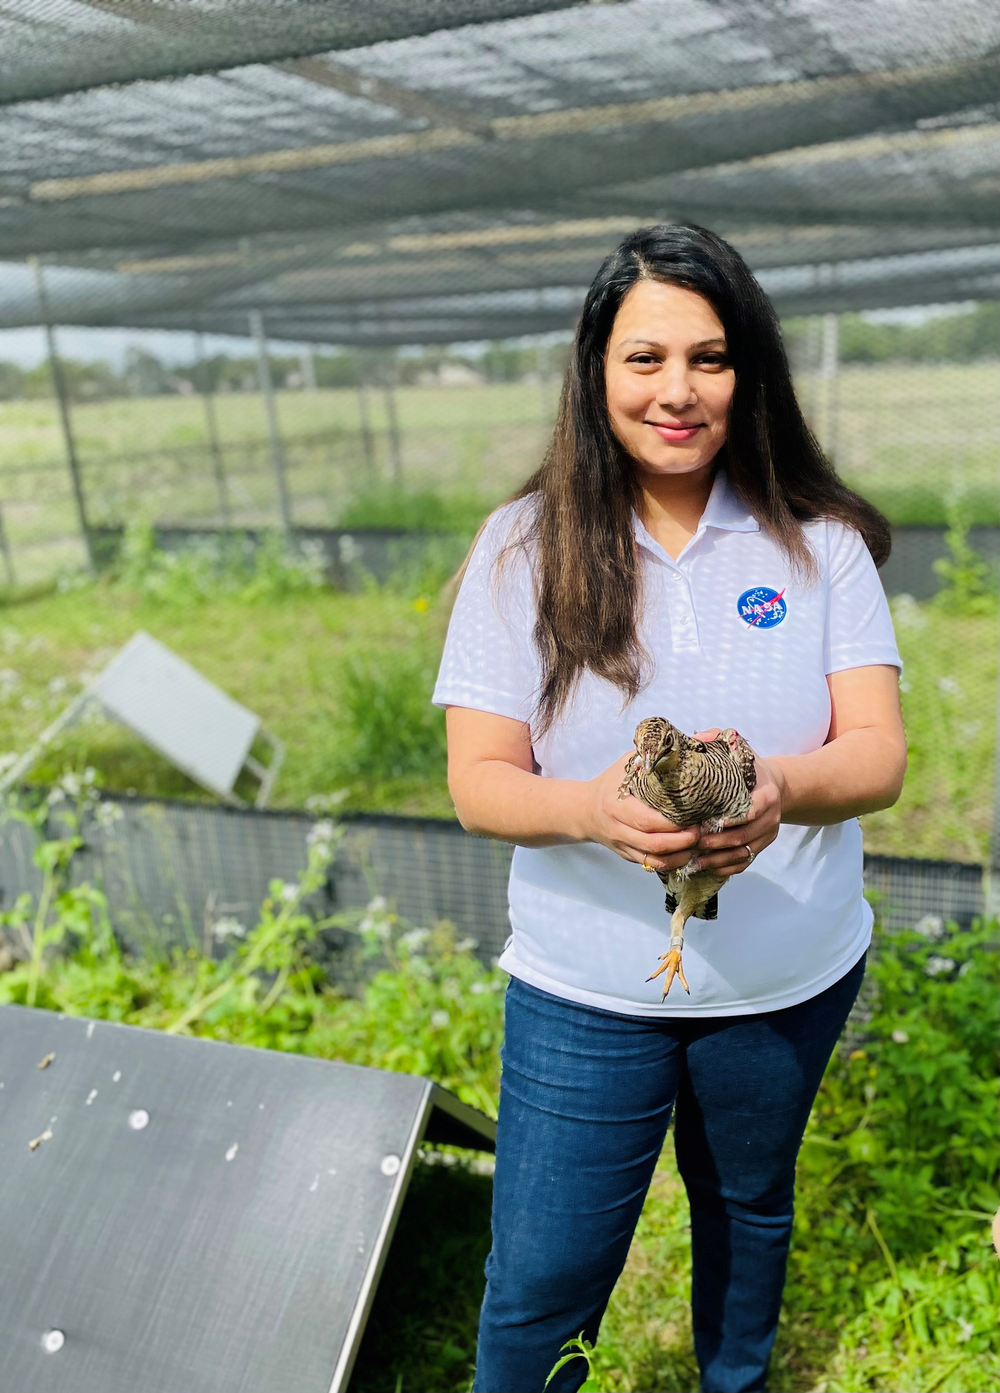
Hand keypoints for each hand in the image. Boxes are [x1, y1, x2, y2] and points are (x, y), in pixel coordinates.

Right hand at [582, 752, 699, 871]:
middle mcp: (618, 829)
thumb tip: (698, 740)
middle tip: (701, 832)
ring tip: (698, 845)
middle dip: (682, 842)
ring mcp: (623, 846)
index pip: (646, 820)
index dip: (672, 823)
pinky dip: (672, 863)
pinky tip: (687, 853)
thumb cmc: (611, 783)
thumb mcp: (627, 763)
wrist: (583, 810)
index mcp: (616, 805)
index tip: (694, 816)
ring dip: (679, 856)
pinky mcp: (628, 856)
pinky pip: (651, 865)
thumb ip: (655, 754)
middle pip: (653, 844)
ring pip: (654, 860)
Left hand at [688, 727, 783, 877]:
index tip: (714, 822)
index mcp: (767, 794)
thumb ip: (719, 740)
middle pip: (746, 835)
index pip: (754, 810)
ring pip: (744, 852)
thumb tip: (697, 738)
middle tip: (696, 842)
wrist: (778, 785)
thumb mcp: (740, 749)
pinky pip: (746, 862)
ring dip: (720, 859)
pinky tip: (708, 868)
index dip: (735, 818)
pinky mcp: (762, 845)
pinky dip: (728, 868)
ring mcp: (768, 834)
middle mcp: (771, 817)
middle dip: (720, 842)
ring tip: (696, 861)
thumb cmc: (751, 767)